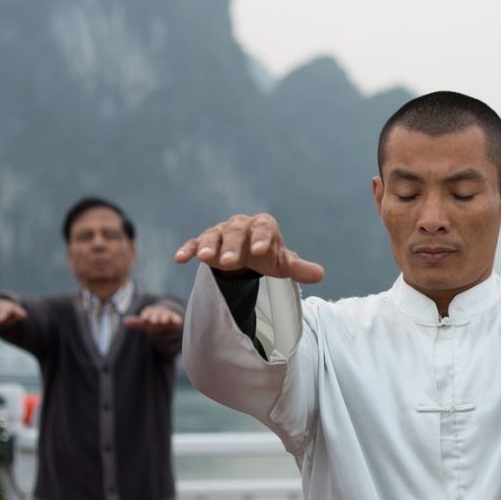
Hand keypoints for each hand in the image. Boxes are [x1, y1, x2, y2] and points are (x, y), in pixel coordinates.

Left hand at [123, 305, 182, 334]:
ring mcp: (166, 315)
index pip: (146, 315)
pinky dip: (176, 319)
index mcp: (150, 314)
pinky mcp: (174, 319)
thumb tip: (124, 321)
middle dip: (154, 317)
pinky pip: (175, 319)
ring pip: (165, 316)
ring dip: (164, 318)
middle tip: (153, 321)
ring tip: (164, 320)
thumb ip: (136, 322)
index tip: (144, 319)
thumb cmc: (153, 321)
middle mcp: (158, 313)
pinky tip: (177, 321)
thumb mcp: (145, 323)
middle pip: (156, 315)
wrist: (167, 317)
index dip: (145, 317)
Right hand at [174, 213, 324, 283]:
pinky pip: (194, 243)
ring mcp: (221, 232)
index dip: (261, 238)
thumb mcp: (282, 263)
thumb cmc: (266, 255)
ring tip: (205, 259)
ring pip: (214, 236)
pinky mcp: (204, 242)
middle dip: (233, 246)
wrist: (245, 251)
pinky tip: (180, 259)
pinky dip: (188, 249)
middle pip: (236, 233)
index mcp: (263, 226)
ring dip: (208, 246)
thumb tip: (320, 274)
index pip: (263, 229)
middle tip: (231, 262)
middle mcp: (240, 225)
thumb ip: (298, 268)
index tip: (260, 251)